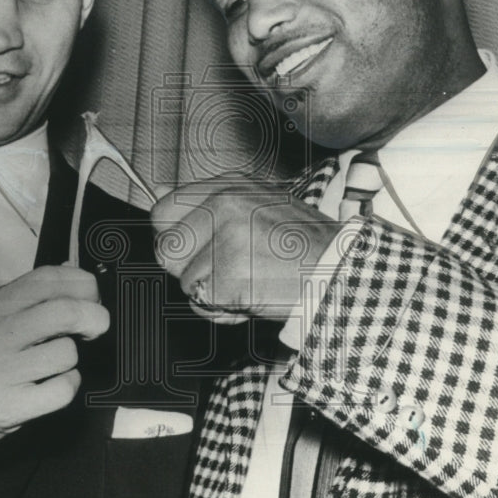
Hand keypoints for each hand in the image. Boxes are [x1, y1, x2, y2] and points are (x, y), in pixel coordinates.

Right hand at [0, 265, 107, 481]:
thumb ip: (23, 297)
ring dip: (72, 358)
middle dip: (94, 317)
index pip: (47, 279)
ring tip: (55, 363)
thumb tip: (69, 272)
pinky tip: (52, 385)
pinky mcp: (7, 408)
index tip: (91, 295)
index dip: (82, 283)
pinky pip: (61, 390)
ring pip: (66, 353)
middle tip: (95, 327)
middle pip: (65, 312)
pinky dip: (67, 386)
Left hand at [150, 177, 340, 323]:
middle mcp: (224, 204)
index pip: (162, 210)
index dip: (175, 239)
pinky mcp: (231, 271)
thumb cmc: (301, 245)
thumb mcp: (256, 206)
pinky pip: (202, 303)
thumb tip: (157, 198)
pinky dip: (222, 311)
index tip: (194, 251)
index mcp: (228, 186)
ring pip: (184, 281)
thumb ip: (208, 206)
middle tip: (222, 273)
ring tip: (245, 284)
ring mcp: (227, 237)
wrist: (340, 270)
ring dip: (208, 294)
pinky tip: (250, 299)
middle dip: (188, 270)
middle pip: (167, 249)